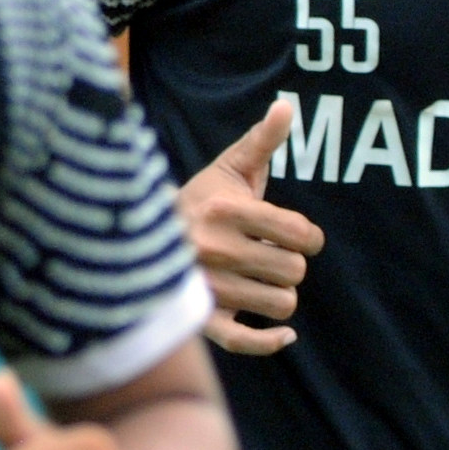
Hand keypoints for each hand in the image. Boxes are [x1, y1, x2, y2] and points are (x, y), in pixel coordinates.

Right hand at [184, 97, 328, 355]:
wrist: (139, 237)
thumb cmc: (199, 202)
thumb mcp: (228, 168)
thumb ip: (262, 141)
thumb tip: (287, 106)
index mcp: (227, 212)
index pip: (301, 233)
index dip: (309, 237)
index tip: (296, 236)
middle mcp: (216, 250)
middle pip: (295, 271)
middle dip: (290, 264)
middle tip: (269, 257)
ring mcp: (207, 288)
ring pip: (282, 304)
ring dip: (279, 295)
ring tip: (259, 282)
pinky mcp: (200, 321)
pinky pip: (247, 343)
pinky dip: (271, 341)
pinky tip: (283, 334)